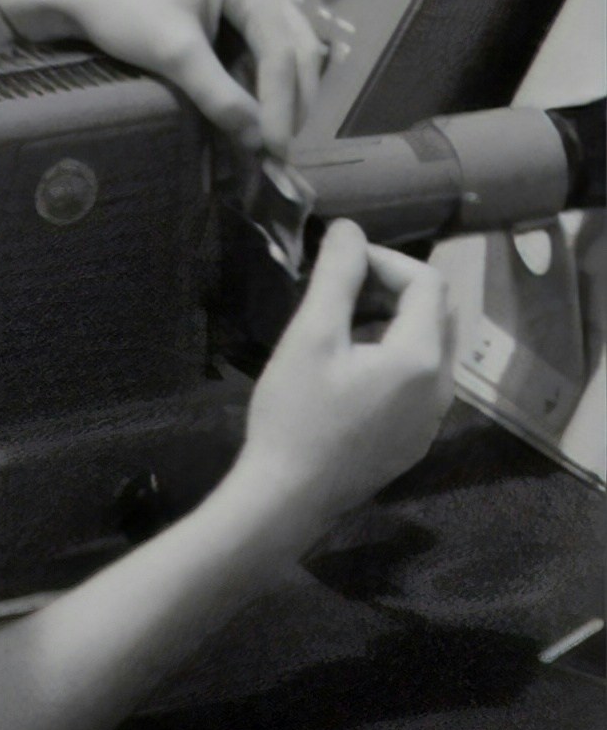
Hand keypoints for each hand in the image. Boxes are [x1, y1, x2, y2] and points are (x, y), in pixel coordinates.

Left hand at [0, 0, 323, 157]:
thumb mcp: (172, 51)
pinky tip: (254, 117)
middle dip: (291, 101)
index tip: (274, 148)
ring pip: (282, 55)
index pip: (281, 49)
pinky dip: (260, 87)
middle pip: (294, 50)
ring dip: (281, 97)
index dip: (282, 103)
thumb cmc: (119, 5)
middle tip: (280, 151)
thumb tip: (258, 141)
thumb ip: (218, 94)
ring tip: (270, 139)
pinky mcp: (228, 18)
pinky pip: (258, 56)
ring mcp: (245, 0)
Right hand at [239, 222, 455, 538]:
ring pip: (429, 349)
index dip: (386, 260)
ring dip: (393, 322)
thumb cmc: (296, 415)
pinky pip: (418, 383)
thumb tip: (349, 230)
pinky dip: (393, 359)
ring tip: (341, 324)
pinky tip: (348, 372)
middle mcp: (440, 387)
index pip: (427, 283)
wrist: (288, 499)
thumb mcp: (310, 337)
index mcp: (421, 356)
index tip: (340, 263)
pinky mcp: (414, 441)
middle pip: (437, 314)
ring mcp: (431, 419)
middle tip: (342, 288)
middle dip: (394, 288)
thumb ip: (337, 277)